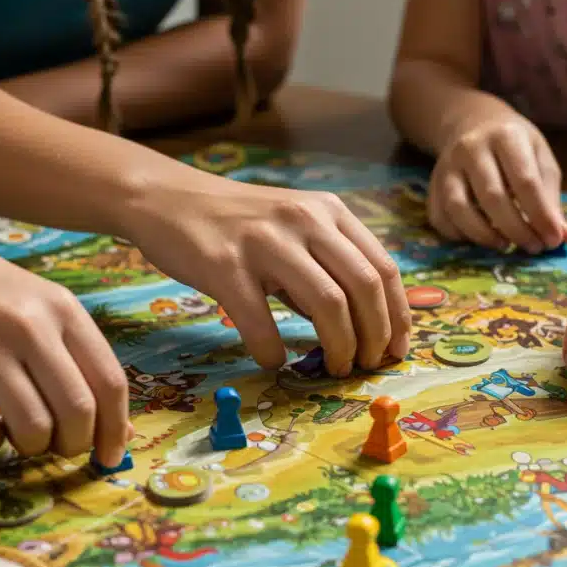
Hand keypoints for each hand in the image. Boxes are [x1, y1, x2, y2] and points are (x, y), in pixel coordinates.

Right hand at [0, 228, 131, 466]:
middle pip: (77, 412)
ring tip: (19, 430)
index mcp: (62, 309)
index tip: (110, 457)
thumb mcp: (40, 307)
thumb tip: (120, 429)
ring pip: (33, 430)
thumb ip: (78, 359)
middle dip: (74, 444)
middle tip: (59, 445)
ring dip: (32, 447)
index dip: (116, 429)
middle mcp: (27, 325)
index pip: (109, 381)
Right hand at [128, 174, 411, 376]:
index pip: (382, 267)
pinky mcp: (224, 265)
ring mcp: (265, 241)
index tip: (395, 349)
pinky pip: (260, 320)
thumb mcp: (293, 228)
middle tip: (365, 365)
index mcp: (328, 211)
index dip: (398, 316)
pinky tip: (273, 360)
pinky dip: (273, 350)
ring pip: (328, 303)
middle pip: (364, 287)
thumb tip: (361, 326)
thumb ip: (326, 266)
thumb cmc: (236, 222)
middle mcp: (304, 220)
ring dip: (339, 346)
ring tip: (334, 368)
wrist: (168, 198)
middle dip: (374, 336)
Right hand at [428, 114, 566, 253]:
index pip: (525, 181)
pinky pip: (440, 217)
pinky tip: (479, 238)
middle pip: (492, 197)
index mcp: (506, 136)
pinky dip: (459, 236)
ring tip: (505, 245)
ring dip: (484, 236)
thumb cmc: (513, 144)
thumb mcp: (539, 158)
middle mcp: (471, 148)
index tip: (554, 239)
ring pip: (459, 209)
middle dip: (516, 229)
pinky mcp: (431, 185)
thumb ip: (550, 196)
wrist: (470, 122)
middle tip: (533, 247)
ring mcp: (446, 166)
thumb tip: (563, 237)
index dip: (541, 215)